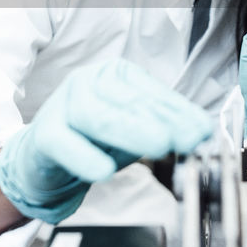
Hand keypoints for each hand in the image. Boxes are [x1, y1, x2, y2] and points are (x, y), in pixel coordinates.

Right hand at [0, 59, 212, 222]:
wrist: (43, 162)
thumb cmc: (91, 141)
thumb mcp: (132, 132)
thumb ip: (163, 129)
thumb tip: (199, 132)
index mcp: (113, 76)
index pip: (151, 93)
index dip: (180, 113)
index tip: (203, 131)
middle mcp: (87, 83)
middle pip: (128, 102)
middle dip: (162, 122)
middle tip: (188, 139)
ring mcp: (63, 105)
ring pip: (98, 117)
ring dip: (130, 132)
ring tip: (158, 147)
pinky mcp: (45, 134)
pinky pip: (64, 143)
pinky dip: (84, 157)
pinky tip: (102, 171)